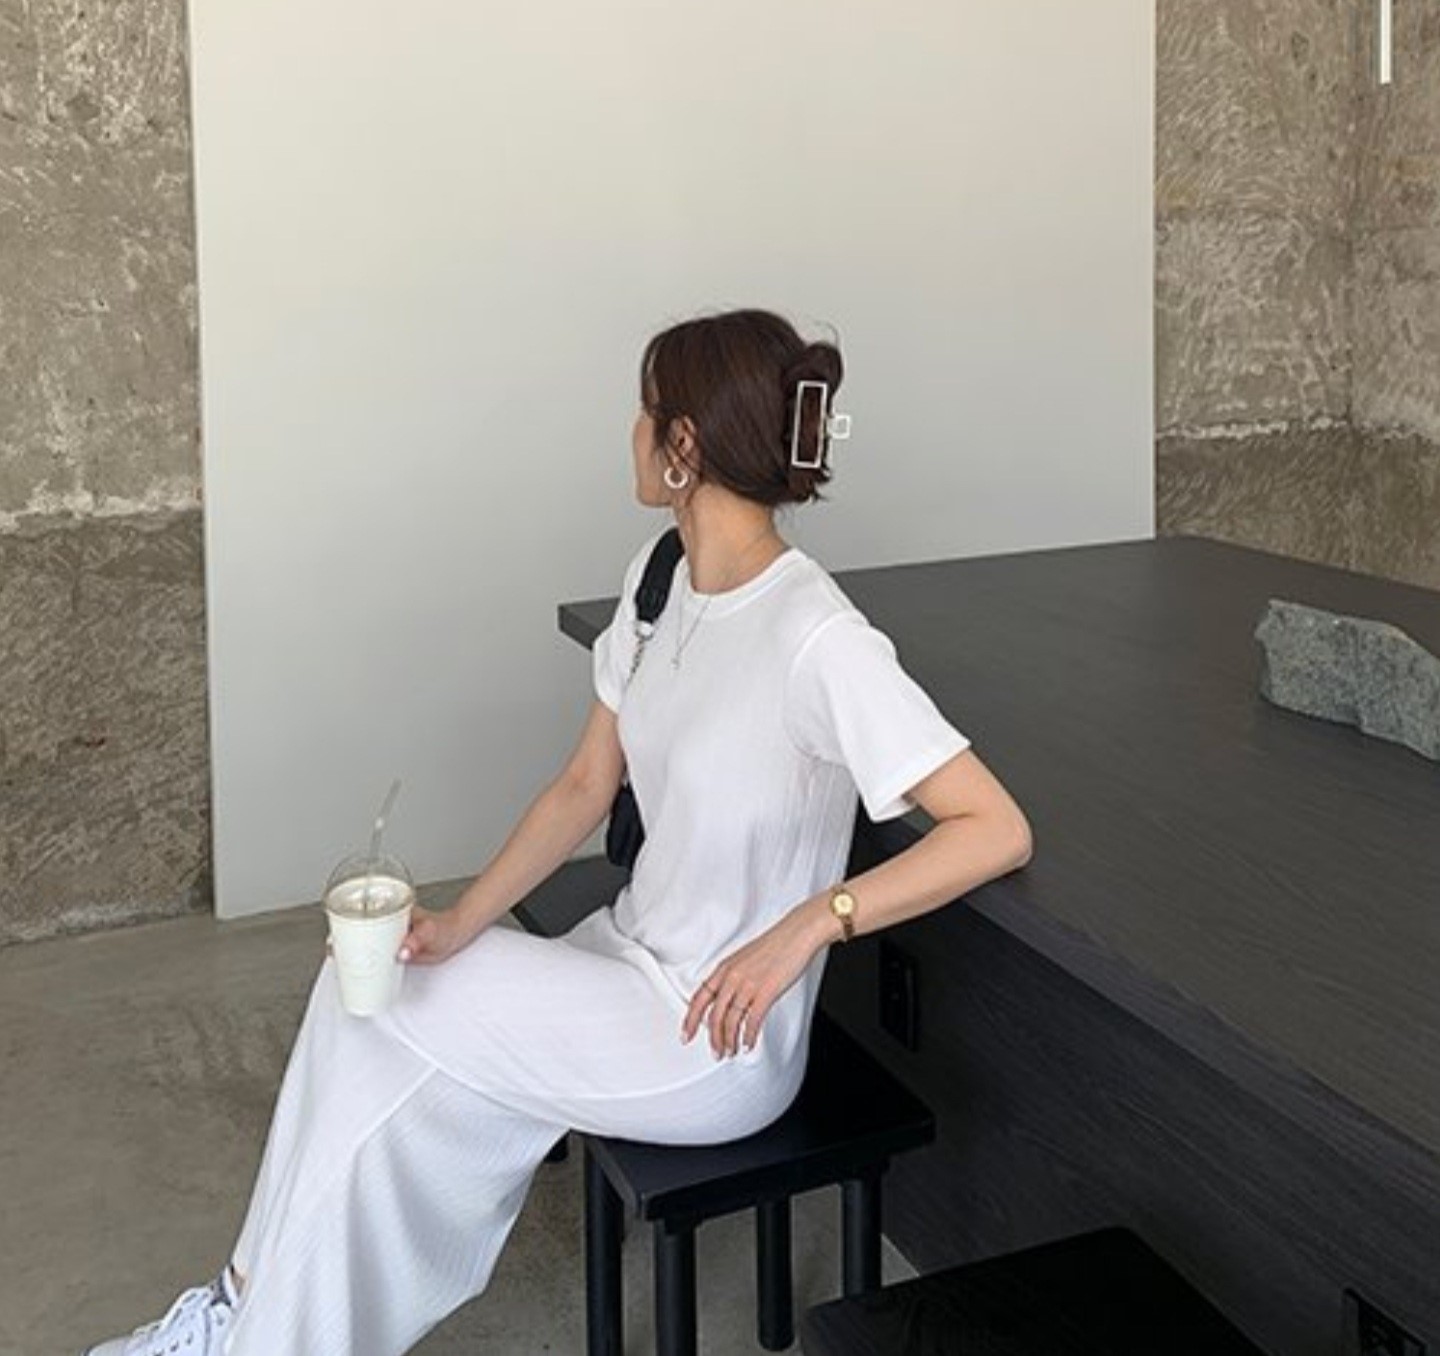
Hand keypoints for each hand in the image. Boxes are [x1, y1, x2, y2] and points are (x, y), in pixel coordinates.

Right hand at [325, 904, 478, 967]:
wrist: (456, 934)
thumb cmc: (444, 927)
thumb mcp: (431, 932)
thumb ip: (418, 940)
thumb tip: (401, 952)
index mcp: (393, 911)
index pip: (362, 913)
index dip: (343, 924)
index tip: (334, 937)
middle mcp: (389, 921)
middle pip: (358, 928)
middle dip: (342, 939)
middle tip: (333, 951)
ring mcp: (391, 934)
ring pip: (365, 940)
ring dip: (353, 951)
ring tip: (341, 963)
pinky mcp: (395, 947)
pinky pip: (376, 952)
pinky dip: (366, 960)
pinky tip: (360, 970)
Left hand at [681, 907, 821, 1058]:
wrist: (797, 933)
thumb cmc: (775, 944)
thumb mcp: (744, 959)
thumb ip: (733, 978)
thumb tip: (729, 1000)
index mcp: (724, 968)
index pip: (699, 998)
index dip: (690, 1020)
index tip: (686, 1035)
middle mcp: (732, 976)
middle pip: (714, 1015)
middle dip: (714, 1038)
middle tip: (716, 1052)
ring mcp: (748, 984)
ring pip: (731, 1020)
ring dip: (730, 1041)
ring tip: (731, 1051)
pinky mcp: (766, 991)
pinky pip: (752, 1020)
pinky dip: (748, 1036)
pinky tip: (748, 1044)